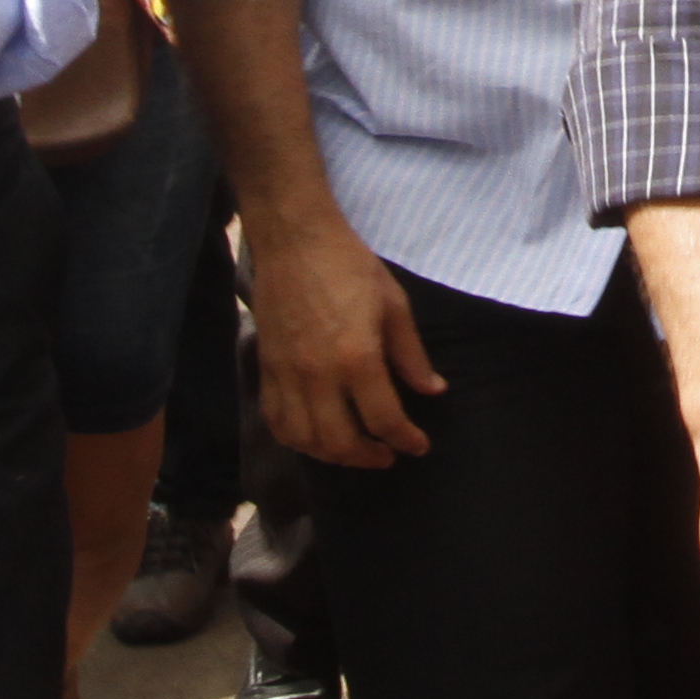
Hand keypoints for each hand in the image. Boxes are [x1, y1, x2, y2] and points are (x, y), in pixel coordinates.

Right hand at [246, 206, 445, 464]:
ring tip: (354, 451)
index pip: (384, 419)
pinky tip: (314, 437)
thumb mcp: (394, 304)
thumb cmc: (349, 265)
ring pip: (304, 440)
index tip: (418, 445)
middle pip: (340, 442)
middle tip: (388, 455)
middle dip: (369, 458)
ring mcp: (287, 375)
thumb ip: (412, 355)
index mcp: (357, 357)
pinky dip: (296, 439)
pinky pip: (276, 421)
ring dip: (332, 456)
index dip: (406, 440)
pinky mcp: (266, 368)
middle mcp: (318, 375)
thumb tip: (433, 391)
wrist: (295, 240)